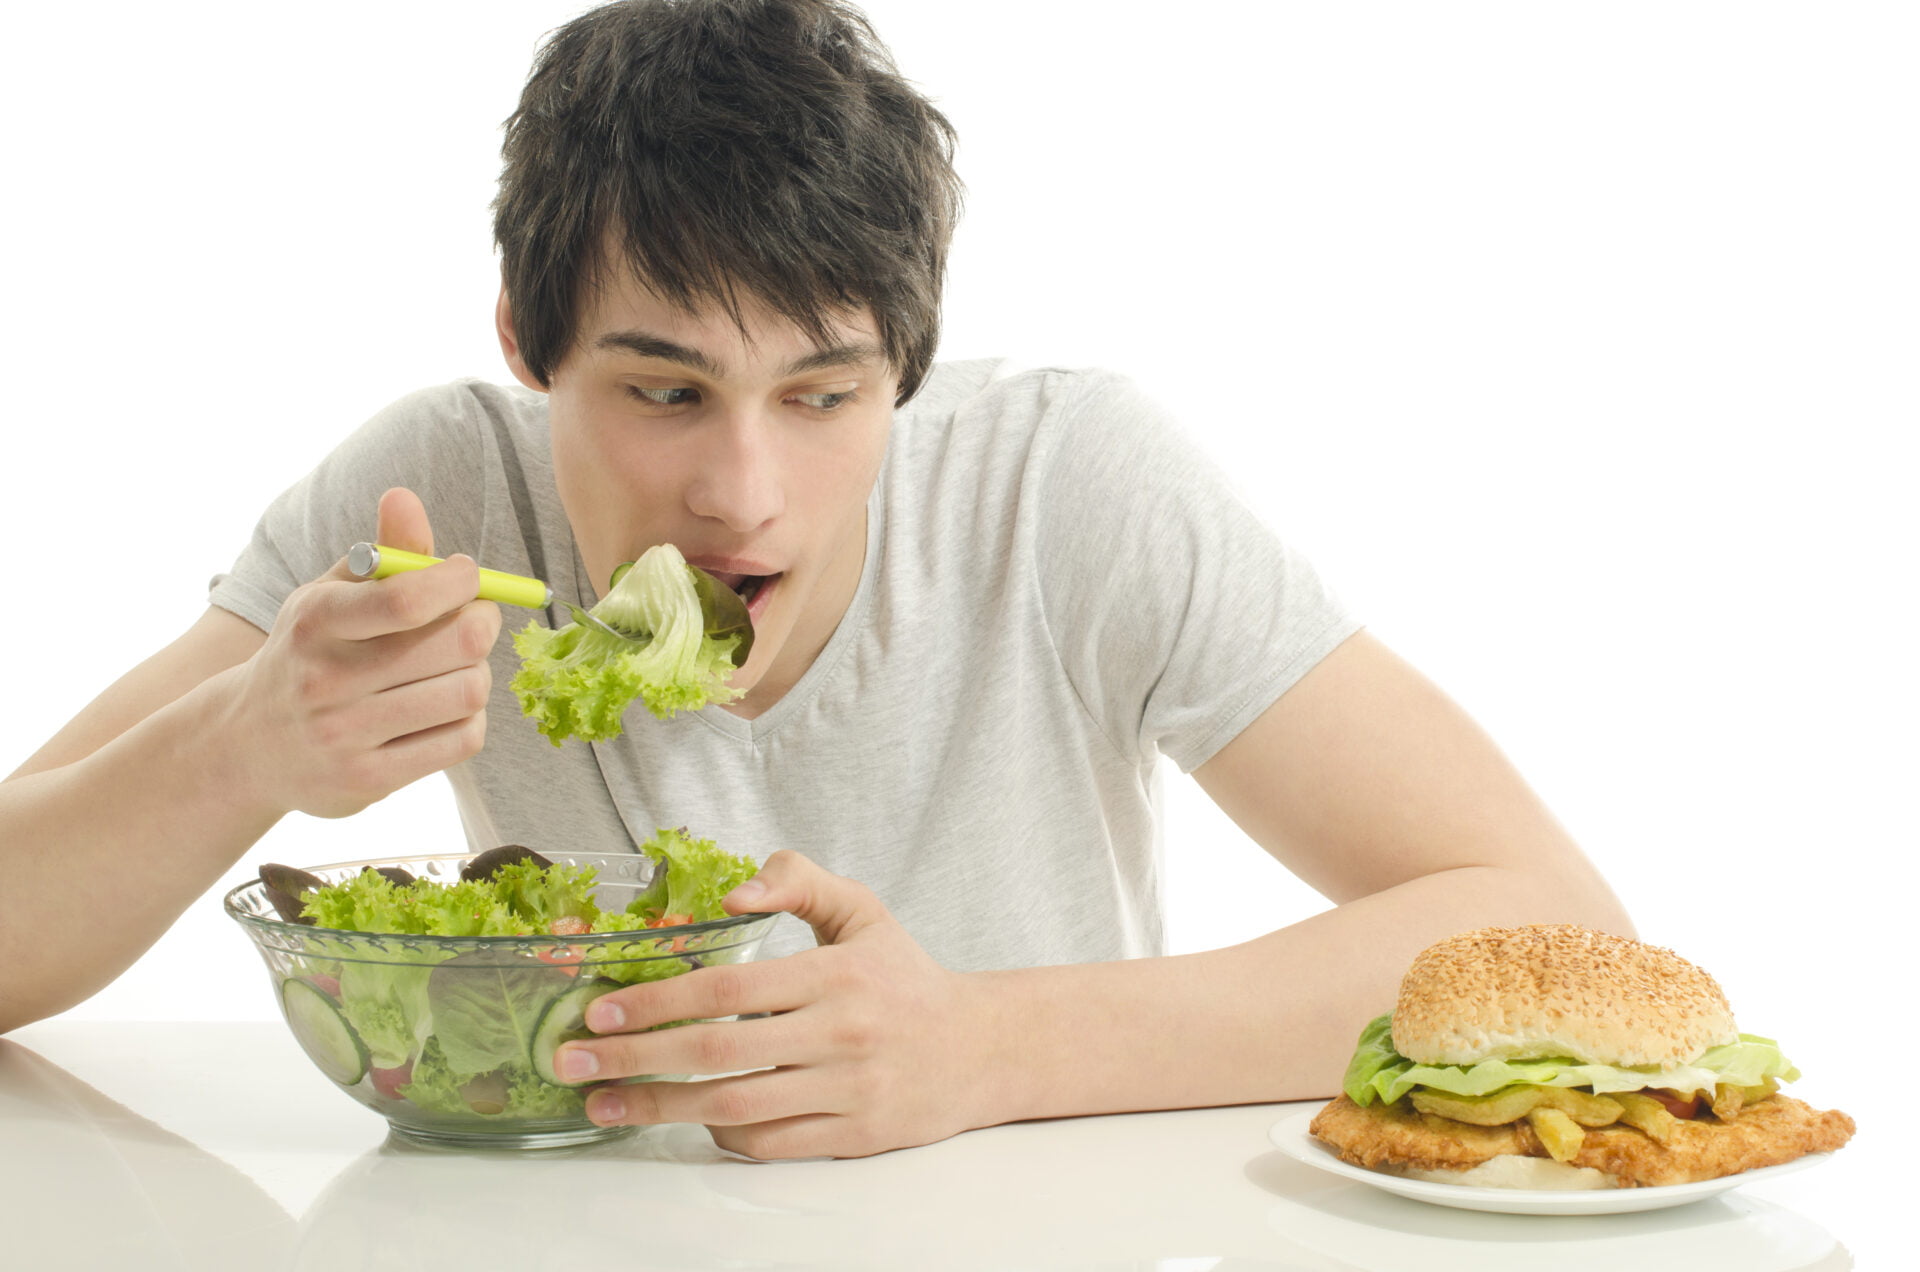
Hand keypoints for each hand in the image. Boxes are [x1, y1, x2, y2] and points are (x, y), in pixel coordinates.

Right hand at [223, 487, 501, 818]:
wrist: (247, 744)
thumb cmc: (310, 654)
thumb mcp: (330, 595)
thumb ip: (382, 551)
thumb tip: (405, 497)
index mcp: (317, 620)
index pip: (406, 599)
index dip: (460, 581)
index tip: (468, 575)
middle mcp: (326, 679)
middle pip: (458, 644)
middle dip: (482, 623)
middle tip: (476, 619)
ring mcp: (345, 735)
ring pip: (468, 692)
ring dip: (478, 673)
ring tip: (457, 666)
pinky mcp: (369, 780)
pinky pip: (462, 739)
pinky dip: (470, 717)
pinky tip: (446, 707)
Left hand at [556, 850, 999, 1158]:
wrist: (979, 1049)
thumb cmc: (904, 977)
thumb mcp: (860, 910)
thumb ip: (797, 879)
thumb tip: (731, 890)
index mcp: (837, 974)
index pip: (730, 990)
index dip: (657, 1001)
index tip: (601, 1011)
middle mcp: (842, 1035)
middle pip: (718, 1054)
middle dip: (634, 1060)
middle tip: (573, 1063)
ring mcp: (847, 1091)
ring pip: (735, 1108)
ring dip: (659, 1108)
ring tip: (604, 1104)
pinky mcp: (853, 1137)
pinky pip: (768, 1143)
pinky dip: (719, 1133)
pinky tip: (687, 1117)